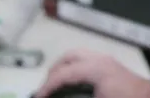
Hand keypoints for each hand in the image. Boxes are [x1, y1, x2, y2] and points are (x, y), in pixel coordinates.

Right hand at [33, 50, 149, 97]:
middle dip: (54, 73)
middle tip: (45, 90)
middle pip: (68, 58)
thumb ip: (76, 97)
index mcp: (96, 68)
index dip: (47, 87)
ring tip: (55, 86)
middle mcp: (100, 59)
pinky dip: (74, 69)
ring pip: (77, 57)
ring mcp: (106, 61)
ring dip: (64, 69)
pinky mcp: (110, 66)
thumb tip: (61, 95)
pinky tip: (71, 84)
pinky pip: (86, 61)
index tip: (38, 97)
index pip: (63, 74)